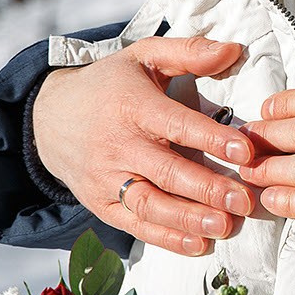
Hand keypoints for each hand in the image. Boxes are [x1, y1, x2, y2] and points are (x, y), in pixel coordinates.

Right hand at [32, 36, 253, 255]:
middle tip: (244, 201)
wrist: (49, 118)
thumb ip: (189, 52)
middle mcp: (117, 145)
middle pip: (166, 171)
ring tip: (224, 226)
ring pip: (150, 204)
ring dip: (188, 219)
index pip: (176, 124)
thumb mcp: (144, 56)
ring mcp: (106, 179)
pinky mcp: (100, 204)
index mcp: (132, 106)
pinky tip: (197, 244)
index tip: (246, 152)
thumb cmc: (110, 86)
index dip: (211, 139)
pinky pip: (134, 225)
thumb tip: (234, 50)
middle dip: (207, 189)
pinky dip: (165, 238)